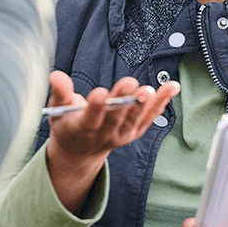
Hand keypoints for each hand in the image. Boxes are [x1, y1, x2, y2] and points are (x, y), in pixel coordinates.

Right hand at [45, 71, 179, 213]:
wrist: (80, 151)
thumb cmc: (67, 124)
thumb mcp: (57, 109)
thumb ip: (60, 92)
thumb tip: (55, 75)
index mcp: (82, 129)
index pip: (90, 119)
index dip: (95, 107)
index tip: (99, 93)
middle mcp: (104, 135)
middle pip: (115, 118)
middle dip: (123, 101)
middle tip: (131, 84)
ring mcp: (122, 135)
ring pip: (135, 119)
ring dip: (146, 104)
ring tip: (152, 89)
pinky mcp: (135, 132)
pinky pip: (150, 117)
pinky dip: (162, 102)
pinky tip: (172, 87)